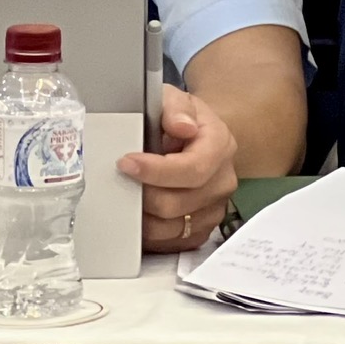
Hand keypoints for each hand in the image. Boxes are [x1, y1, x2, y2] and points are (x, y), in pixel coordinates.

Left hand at [120, 84, 239, 251]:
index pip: (192, 169)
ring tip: (128, 196)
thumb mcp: (174, 99)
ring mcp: (215, 209)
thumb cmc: (179, 118)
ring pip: (172, 228)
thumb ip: (175, 107)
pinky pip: (173, 244)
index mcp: (221, 145)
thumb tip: (181, 126)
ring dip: (143, 216)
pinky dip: (151, 233)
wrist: (192, 136)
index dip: (156, 171)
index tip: (126, 163)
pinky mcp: (202, 231)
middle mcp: (223, 181)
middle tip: (121, 180)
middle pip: (177, 203)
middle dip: (142, 194)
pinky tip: (140, 213)